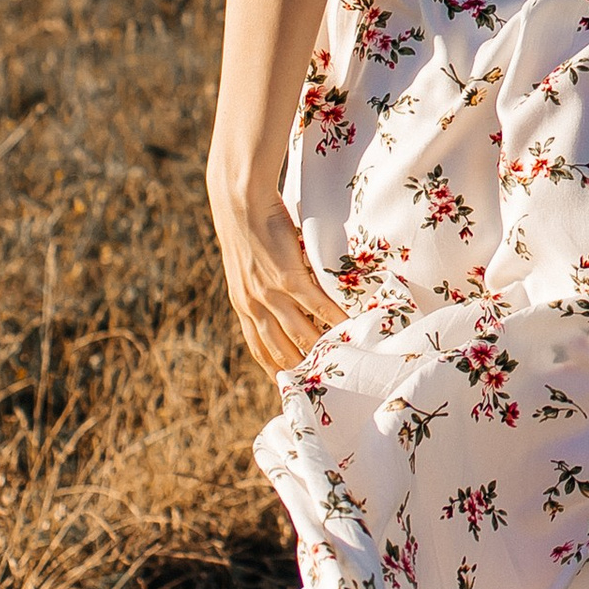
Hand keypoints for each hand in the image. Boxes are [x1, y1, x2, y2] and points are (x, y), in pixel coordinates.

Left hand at [209, 174, 348, 373]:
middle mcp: (253, 306)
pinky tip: (350, 330)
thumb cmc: (247, 225)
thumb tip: (287, 295)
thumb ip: (263, 286)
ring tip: (344, 364)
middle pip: (281, 351)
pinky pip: (317, 308)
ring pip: (300, 335)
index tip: (293, 388)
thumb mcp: (247, 265)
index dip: (276, 371)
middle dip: (302, 372)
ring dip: (322, 352)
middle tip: (325, 388)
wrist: (238, 200)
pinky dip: (334, 323)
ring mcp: (270, 293)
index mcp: (243, 304)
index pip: (260, 349)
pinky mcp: (288, 276)